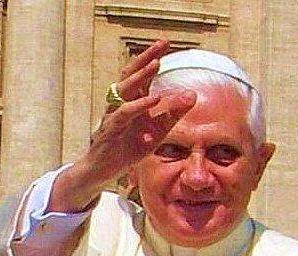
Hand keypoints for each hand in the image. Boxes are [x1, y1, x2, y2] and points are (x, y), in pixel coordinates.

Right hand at [49, 39, 196, 212]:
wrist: (104, 170)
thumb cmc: (127, 148)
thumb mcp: (157, 130)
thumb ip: (173, 113)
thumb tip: (193, 95)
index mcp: (132, 101)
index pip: (141, 74)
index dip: (151, 57)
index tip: (166, 42)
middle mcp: (121, 103)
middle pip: (130, 74)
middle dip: (145, 57)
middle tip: (161, 44)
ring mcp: (114, 114)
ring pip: (124, 89)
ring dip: (141, 76)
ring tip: (156, 64)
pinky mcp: (111, 129)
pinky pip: (124, 113)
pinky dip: (139, 105)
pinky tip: (153, 99)